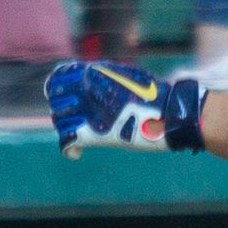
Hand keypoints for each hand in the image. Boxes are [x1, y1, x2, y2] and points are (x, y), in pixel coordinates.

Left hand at [43, 59, 206, 156]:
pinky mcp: (95, 134)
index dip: (57, 88)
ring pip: (60, 121)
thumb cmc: (154, 94)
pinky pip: (68, 141)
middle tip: (74, 119)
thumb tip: (93, 79)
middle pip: (57, 100)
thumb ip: (105, 76)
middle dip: (62, 110)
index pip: (59, 77)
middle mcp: (87, 89)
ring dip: (66, 129)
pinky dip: (68, 149)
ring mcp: (89, 111)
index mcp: (95, 73)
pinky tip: (76, 154)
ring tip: (77, 134)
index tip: (62, 96)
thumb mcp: (126, 75)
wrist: (169, 112)